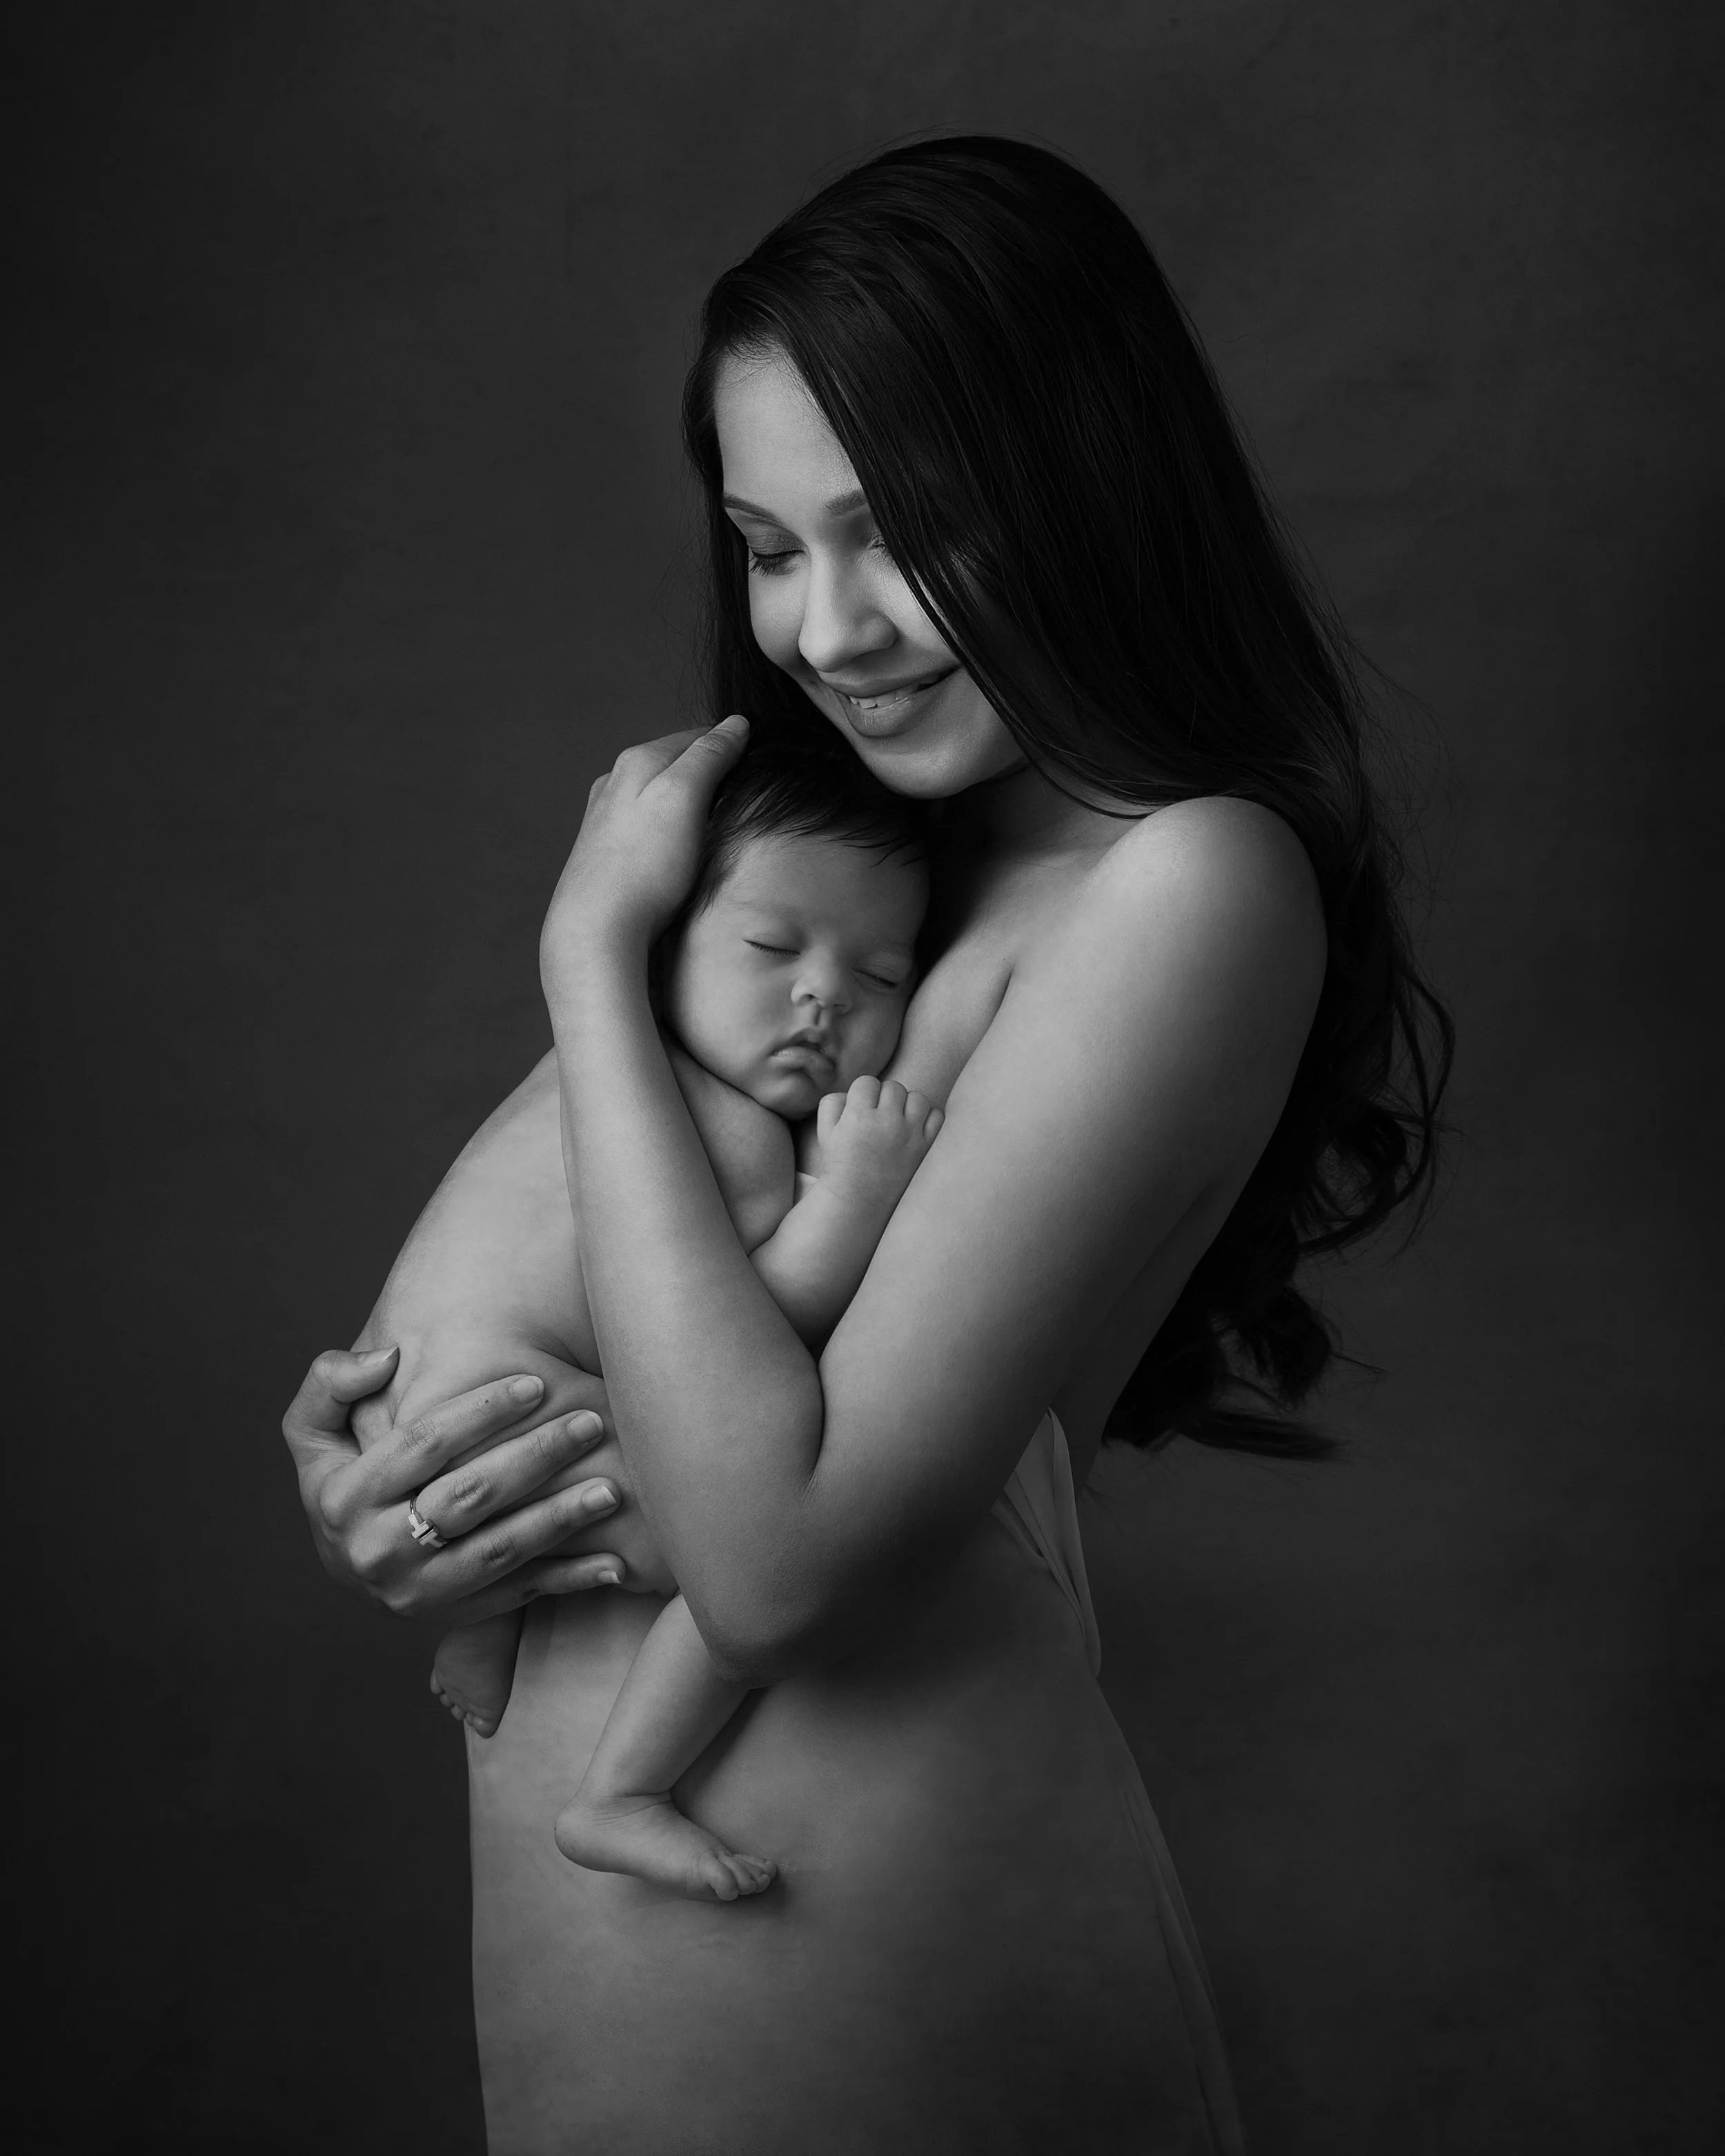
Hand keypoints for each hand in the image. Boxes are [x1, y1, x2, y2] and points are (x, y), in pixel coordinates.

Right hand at [284, 1347, 631, 1623]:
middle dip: (535, 1455)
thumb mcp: (312, 1433)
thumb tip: (385, 1358)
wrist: (346, 1570)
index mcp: (346, 1497)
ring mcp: (419, 1590)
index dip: (481, 1411)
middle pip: (469, 1495)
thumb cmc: (341, 1482)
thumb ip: (330, 1385)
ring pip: (500, 1550)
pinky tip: (615, 1562)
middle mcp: (380, 1549)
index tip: (536, 1382)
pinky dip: (570, 1580)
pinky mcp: (454, 1616)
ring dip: (561, 1518)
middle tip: (589, 1421)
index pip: (422, 1444)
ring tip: (611, 1487)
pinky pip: (519, 1596)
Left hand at [540, 716, 749, 975]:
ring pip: (659, 795)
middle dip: (709, 773)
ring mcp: (605, 818)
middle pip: (675, 764)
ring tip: (716, 823)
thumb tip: (735, 724)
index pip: (697, 737)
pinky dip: (669, 828)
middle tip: (743, 795)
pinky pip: (646, 825)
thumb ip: (709, 756)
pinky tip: (678, 850)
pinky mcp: (604, 852)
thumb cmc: (644, 868)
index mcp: (636, 762)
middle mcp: (614, 783)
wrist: (597, 931)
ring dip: (688, 802)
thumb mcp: (683, 798)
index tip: (759, 764)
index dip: (732, 747)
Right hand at [814, 1077, 943, 1211]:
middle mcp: (886, 1122)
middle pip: (893, 1087)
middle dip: (885, 1098)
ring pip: (917, 1098)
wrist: (859, 1202)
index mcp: (859, 1116)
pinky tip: (916, 1130)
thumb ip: (833, 1103)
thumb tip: (852, 1092)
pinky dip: (928, 1119)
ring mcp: (910, 1135)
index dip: (863, 1093)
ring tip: (899, 1121)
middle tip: (879, 1116)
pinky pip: (937, 1117)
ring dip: (908, 1105)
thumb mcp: (824, 1133)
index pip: (867, 1082)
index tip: (861, 1107)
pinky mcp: (926, 1148)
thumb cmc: (840, 1166)